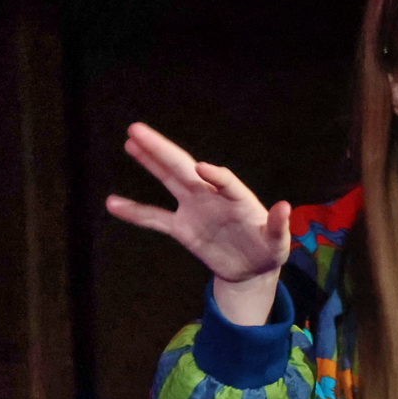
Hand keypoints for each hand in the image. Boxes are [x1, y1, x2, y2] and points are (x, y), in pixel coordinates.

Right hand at [105, 123, 289, 323]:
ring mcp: (195, 209)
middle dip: (162, 150)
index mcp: (238, 199)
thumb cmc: (269, 250)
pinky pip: (154, 218)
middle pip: (184, 168)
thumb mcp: (278, 242)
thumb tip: (285, 206)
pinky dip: (135, 211)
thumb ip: (278, 225)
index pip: (225, 182)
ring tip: (130, 141)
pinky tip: (112, 202)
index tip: (202, 169)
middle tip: (137, 129)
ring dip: (150, 162)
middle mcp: (212, 197)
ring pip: (168, 180)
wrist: (252, 269)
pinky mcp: (183, 228)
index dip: (216, 175)